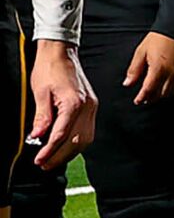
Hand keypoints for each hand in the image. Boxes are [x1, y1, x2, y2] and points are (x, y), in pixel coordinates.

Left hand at [25, 41, 94, 171]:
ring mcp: (92, 107)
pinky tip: (65, 145)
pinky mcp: (91, 106)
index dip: (49, 150)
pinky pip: (87, 130)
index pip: (61, 135)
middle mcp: (87, 107)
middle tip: (44, 164)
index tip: (39, 159)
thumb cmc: (50, 68)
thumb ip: (42, 117)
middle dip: (60, 156)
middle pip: (76, 141)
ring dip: (70, 152)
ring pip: (85, 139)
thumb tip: (37, 136)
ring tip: (54, 158)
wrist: (61, 52)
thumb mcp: (40, 93)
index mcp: (74, 103)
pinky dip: (76, 141)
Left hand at [125, 31, 173, 104]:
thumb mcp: (141, 52)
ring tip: (157, 92)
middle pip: (161, 94)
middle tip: (146, 97)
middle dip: (152, 97)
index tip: (137, 100)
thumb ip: (134, 69)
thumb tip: (128, 83)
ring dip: (163, 94)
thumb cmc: (159, 38)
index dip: (141, 97)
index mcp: (158, 69)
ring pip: (172, 93)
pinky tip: (170, 87)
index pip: (148, 90)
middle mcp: (172, 74)